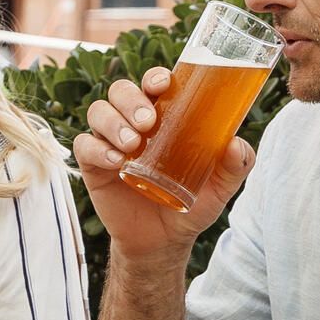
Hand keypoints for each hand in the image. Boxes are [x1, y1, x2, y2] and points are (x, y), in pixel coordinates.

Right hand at [72, 68, 254, 266]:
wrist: (164, 242)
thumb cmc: (191, 204)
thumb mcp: (220, 187)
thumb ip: (235, 166)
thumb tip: (235, 144)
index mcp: (164, 117)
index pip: (153, 84)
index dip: (154, 77)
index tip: (163, 84)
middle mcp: (133, 123)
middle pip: (121, 91)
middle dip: (131, 99)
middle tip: (148, 122)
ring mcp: (110, 143)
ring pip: (99, 111)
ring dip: (113, 121)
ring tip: (132, 144)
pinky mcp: (93, 166)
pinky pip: (85, 146)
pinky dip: (98, 149)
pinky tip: (116, 162)